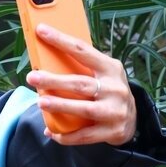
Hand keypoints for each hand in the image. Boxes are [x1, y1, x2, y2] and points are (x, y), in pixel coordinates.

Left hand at [25, 23, 136, 146]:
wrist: (133, 118)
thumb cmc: (108, 89)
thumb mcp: (102, 74)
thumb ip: (82, 67)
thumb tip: (45, 59)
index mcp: (110, 68)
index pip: (82, 50)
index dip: (61, 40)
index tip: (40, 31)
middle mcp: (115, 88)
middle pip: (80, 83)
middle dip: (54, 80)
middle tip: (32, 77)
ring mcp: (115, 111)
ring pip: (84, 108)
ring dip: (60, 106)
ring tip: (40, 102)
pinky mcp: (113, 131)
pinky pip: (85, 135)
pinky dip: (66, 135)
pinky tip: (51, 133)